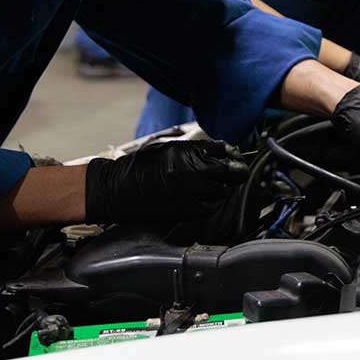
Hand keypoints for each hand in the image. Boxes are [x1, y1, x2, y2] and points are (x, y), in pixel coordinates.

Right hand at [83, 140, 249, 224]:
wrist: (122, 189)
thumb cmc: (143, 166)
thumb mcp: (171, 147)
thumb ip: (198, 149)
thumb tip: (224, 151)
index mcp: (188, 154)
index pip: (225, 153)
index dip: (235, 156)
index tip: (237, 157)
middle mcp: (193, 173)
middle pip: (230, 173)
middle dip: (234, 172)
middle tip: (234, 171)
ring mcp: (191, 194)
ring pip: (222, 192)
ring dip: (222, 187)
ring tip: (211, 184)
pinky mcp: (187, 211)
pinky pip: (210, 207)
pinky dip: (211, 202)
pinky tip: (203, 196)